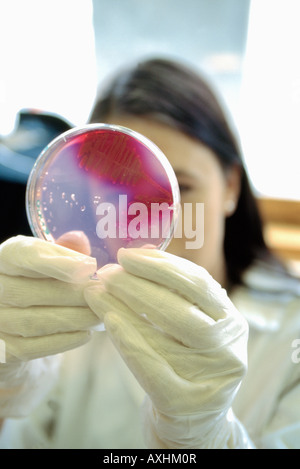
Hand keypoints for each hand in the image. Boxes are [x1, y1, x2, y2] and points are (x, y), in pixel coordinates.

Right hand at [0, 235, 100, 416]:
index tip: (90, 266)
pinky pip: (33, 347)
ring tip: (100, 315)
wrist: (18, 320)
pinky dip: (63, 340)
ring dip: (73, 319)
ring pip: (34, 321)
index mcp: (6, 257)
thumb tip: (79, 240)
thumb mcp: (50, 260)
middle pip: (32, 291)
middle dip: (73, 294)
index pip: (24, 255)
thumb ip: (64, 250)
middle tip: (103, 294)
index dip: (57, 262)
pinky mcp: (4, 349)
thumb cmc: (41, 281)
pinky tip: (86, 333)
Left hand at [85, 248, 248, 447]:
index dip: (161, 265)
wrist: (194, 420)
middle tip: (107, 272)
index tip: (126, 255)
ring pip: (167, 334)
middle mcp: (228, 347)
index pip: (197, 283)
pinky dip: (128, 339)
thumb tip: (141, 252)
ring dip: (127, 306)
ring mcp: (211, 377)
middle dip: (140, 284)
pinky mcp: (185, 402)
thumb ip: (173, 292)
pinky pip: (152, 366)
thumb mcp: (190, 325)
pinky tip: (107, 321)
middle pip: (182, 307)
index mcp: (230, 319)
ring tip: (97, 291)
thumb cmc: (185, 362)